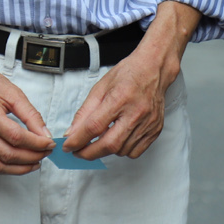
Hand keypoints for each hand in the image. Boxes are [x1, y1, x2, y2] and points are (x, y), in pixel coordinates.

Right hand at [0, 59, 54, 174]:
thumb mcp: (13, 93)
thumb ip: (31, 115)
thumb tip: (45, 134)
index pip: (16, 137)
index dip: (36, 144)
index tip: (49, 144)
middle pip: (7, 154)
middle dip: (31, 157)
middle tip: (45, 153)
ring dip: (18, 169)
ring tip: (34, 162)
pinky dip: (4, 169)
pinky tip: (16, 165)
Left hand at [64, 1, 196, 160]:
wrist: (153, 69)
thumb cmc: (128, 75)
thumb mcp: (100, 88)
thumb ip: (84, 112)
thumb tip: (72, 132)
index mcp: (120, 98)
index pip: (94, 127)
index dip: (78, 140)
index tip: (68, 146)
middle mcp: (136, 113)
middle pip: (109, 144)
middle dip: (89, 153)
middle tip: (78, 152)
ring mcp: (148, 123)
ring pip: (121, 151)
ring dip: (105, 151)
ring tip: (98, 141)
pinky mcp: (155, 130)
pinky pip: (135, 152)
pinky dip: (122, 151)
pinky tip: (116, 140)